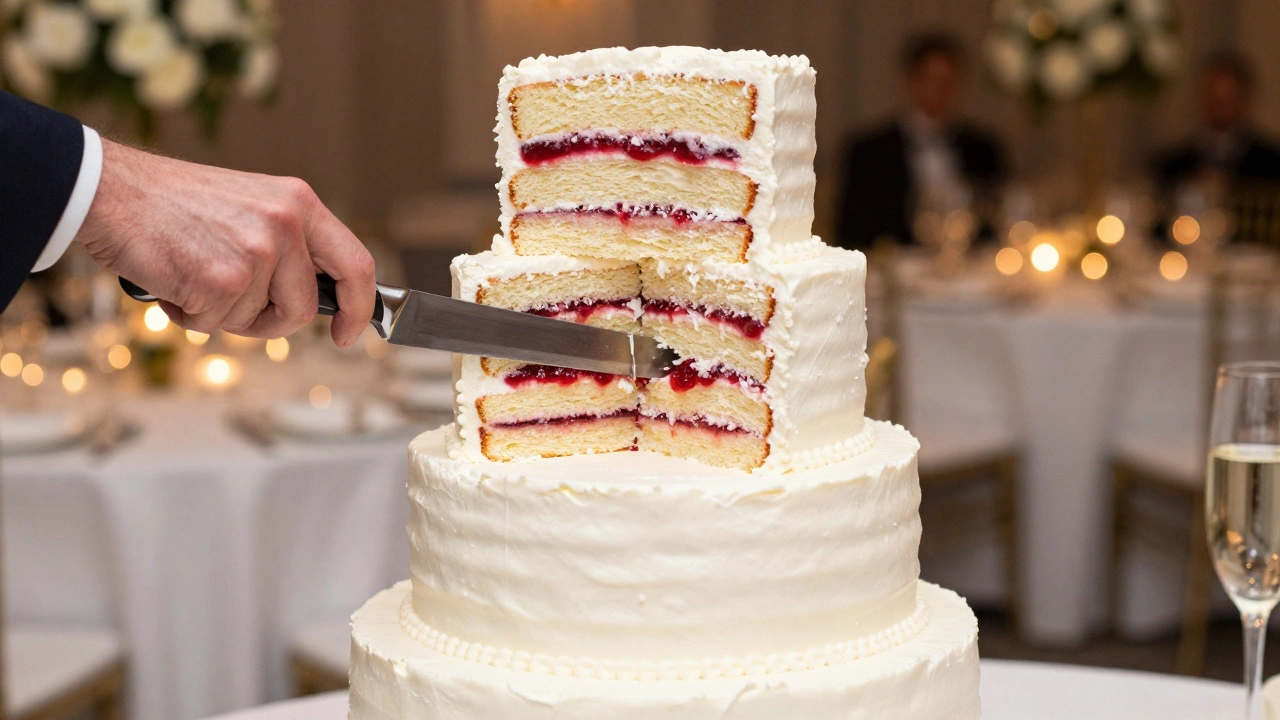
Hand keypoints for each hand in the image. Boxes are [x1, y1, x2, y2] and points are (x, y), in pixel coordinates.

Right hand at [74, 139, 375, 346]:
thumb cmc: (176, 205)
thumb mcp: (251, 207)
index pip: (357, 264)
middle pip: (302, 308)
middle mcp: (286, 224)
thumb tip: (316, 299)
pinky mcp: (223, 279)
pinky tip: (173, 280)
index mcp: (300, 203)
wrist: (111, 190)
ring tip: (192, 272)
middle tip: (231, 305)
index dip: (359, 308)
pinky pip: (216, 324)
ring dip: (222, 314)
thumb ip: (289, 246)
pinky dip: (189, 314)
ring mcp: (257, 252)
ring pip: (257, 320)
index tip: (346, 334)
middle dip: (269, 321)